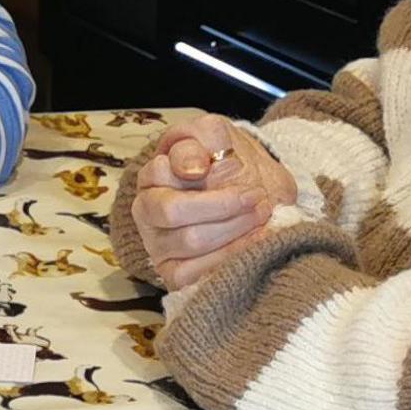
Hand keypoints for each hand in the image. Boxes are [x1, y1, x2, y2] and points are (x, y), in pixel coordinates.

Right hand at [132, 117, 295, 288]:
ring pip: (190, 240)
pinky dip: (231, 256)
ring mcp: (158, 243)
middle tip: (257, 196)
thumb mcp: (222, 137)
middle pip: (172, 210)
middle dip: (222, 205)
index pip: (161, 169)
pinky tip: (254, 242)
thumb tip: (192, 168)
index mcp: (154, 174)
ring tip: (262, 216)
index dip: (192, 166)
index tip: (224, 165)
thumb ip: (205, 136)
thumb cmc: (235, 167)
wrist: (258, 199)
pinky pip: (195, 272)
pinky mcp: (173, 273)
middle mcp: (148, 210)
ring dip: (234, 229)